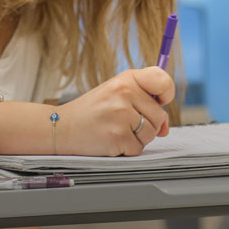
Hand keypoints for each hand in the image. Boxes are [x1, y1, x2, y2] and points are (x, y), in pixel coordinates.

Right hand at [57, 67, 173, 156]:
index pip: (163, 81)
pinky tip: (110, 140)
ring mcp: (121, 115)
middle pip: (159, 115)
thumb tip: (164, 128)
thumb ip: (144, 103)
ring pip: (151, 134)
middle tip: (122, 121)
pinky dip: (127, 149)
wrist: (62, 127)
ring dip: (137, 138)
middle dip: (147, 124)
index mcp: (127, 79)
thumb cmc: (93, 111)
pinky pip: (138, 148)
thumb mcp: (117, 94)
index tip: (160, 101)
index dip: (166, 94)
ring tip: (115, 130)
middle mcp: (125, 93)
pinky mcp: (117, 136)